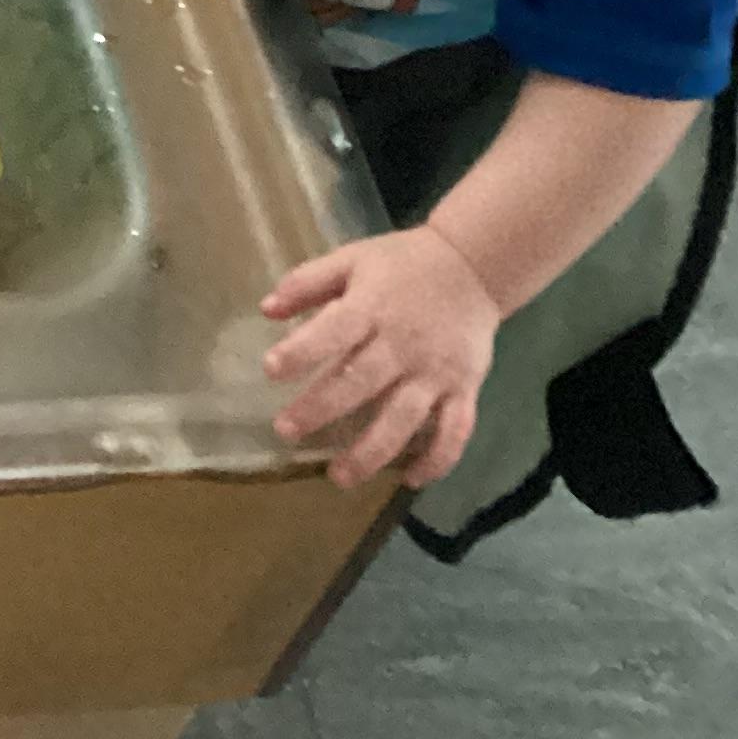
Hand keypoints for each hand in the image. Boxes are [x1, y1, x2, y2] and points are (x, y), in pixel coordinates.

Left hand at [261, 223, 498, 488]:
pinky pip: (454, 431)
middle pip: (361, 381)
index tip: (271, 371)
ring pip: (405, 418)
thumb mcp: (352, 259)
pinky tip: (411, 479)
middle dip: (322, 409)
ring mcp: (436, 371)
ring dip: (372, 451)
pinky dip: (436, 459)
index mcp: (372, 306)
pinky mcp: (465, 390)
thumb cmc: (402, 265)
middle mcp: (403, 344)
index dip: (302, 351)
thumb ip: (308, 282)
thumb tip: (265, 309)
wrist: (471, 266)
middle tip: (286, 432)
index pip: (333, 330)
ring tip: (339, 476)